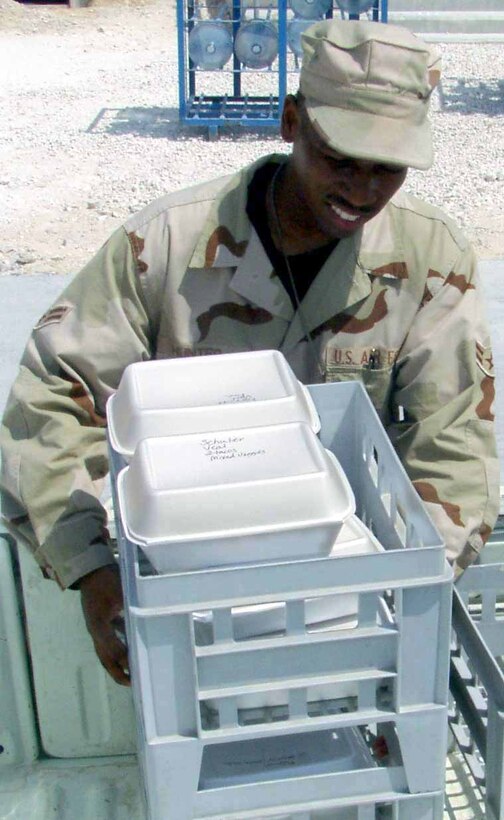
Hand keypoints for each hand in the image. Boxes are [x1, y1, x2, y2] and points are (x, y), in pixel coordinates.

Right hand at [79, 564, 130, 685]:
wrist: (90, 568)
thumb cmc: (105, 579)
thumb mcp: (120, 590)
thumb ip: (132, 604)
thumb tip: (148, 615)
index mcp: (98, 626)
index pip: (110, 649)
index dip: (122, 660)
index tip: (134, 669)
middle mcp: (96, 630)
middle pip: (105, 657)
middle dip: (118, 671)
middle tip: (132, 682)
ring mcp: (97, 626)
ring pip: (106, 650)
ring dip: (118, 662)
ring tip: (132, 672)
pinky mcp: (101, 620)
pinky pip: (110, 638)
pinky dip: (120, 646)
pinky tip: (132, 648)